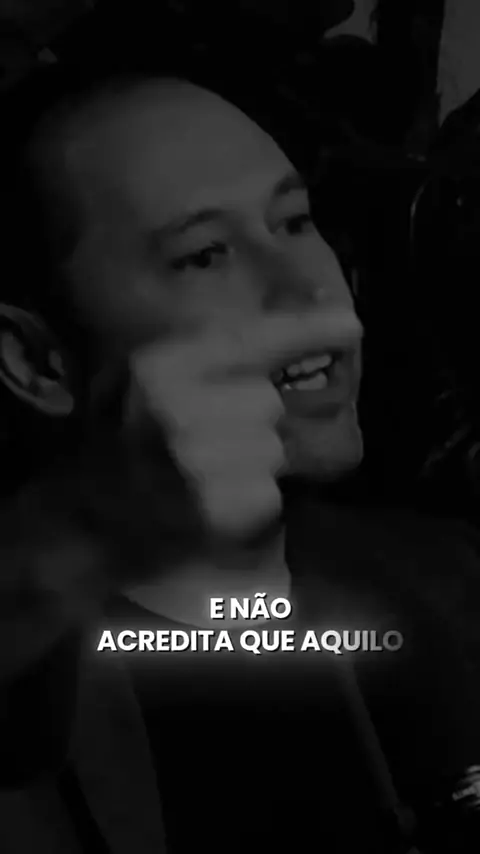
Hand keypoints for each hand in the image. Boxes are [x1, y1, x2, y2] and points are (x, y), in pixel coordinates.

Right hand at [126, 310, 360, 539]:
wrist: (103, 517)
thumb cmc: (135, 441)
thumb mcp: (161, 382)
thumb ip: (220, 356)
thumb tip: (317, 328)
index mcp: (160, 367)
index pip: (246, 340)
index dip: (303, 330)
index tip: (350, 327)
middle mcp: (176, 409)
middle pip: (266, 403)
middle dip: (254, 419)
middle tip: (213, 438)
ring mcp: (196, 463)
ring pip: (271, 450)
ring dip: (253, 463)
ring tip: (208, 474)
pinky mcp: (215, 510)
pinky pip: (267, 495)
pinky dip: (251, 503)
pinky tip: (213, 504)